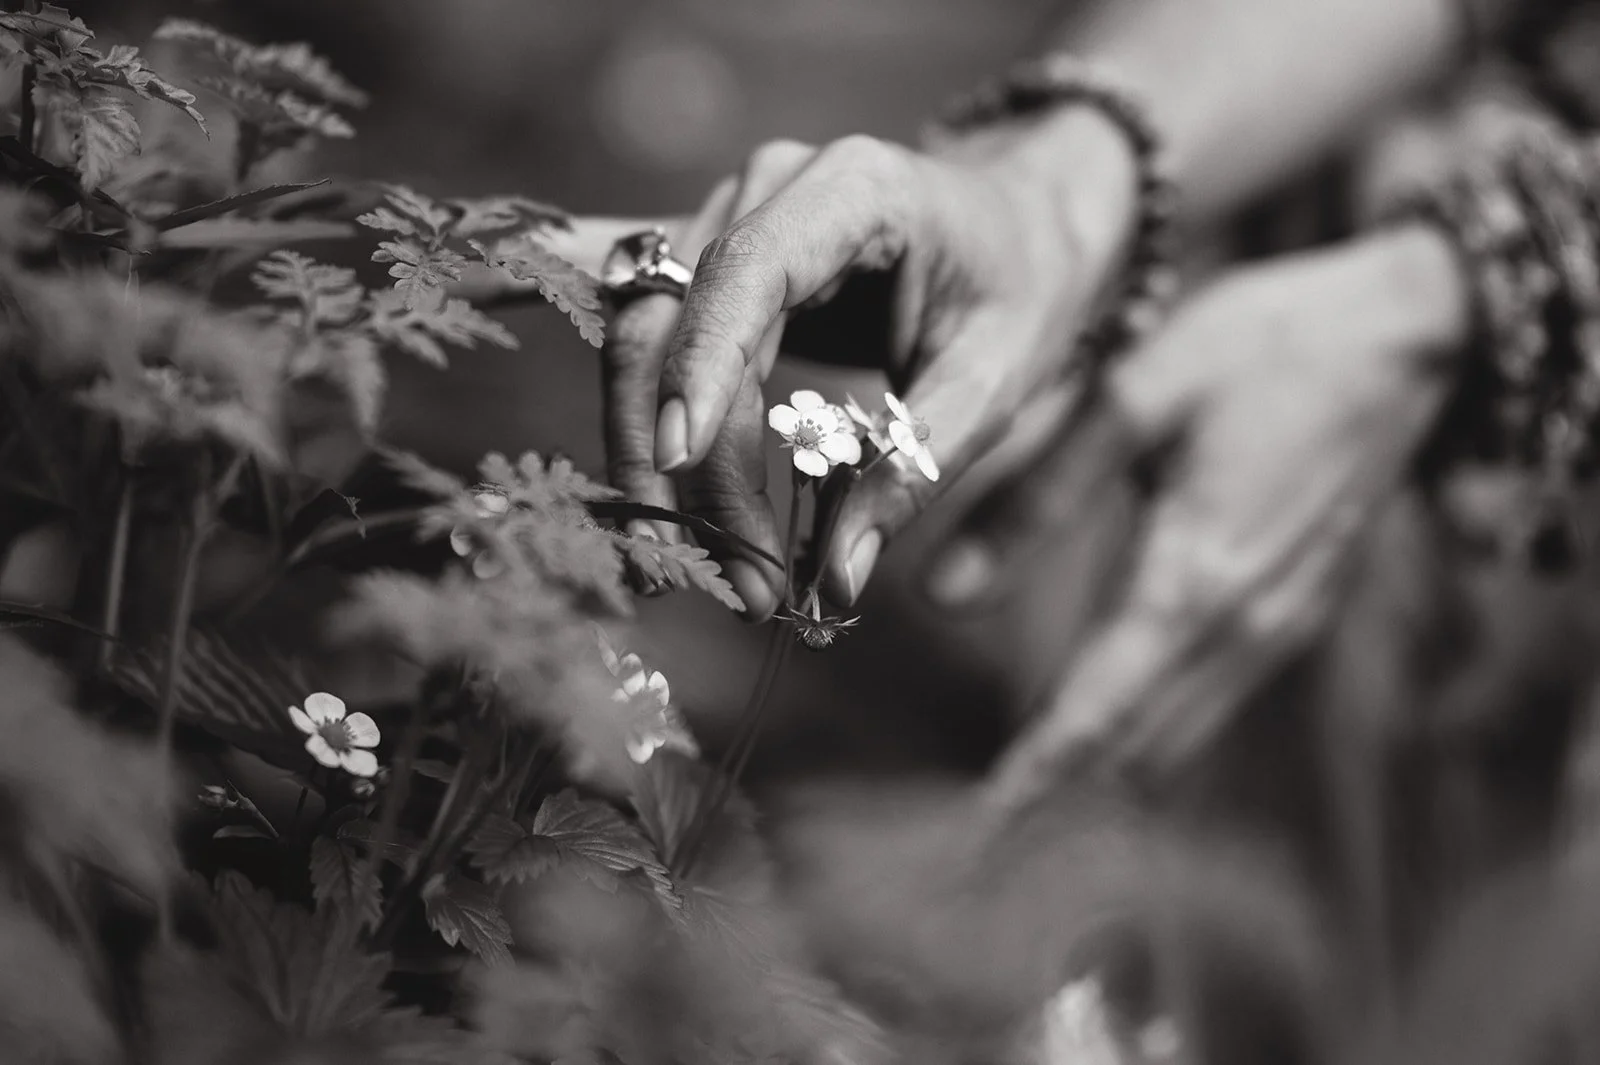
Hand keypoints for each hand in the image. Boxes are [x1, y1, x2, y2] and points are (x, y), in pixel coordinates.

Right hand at [565, 117, 1137, 617]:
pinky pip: (655, 340)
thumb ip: (918, 465)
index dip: (699, 367)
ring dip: (654, 459)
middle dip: (677, 458)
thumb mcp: (997, 377)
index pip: (744, 270)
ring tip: (704, 565)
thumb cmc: (1017, 287)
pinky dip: (650, 424)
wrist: (1019, 226)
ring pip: (643, 340)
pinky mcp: (712, 267)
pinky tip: (654, 490)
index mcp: (852, 188)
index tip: (679, 467)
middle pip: (671, 318)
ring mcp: (729, 218)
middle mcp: (769, 188)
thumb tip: (841, 574)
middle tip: (730, 577)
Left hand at [927, 225, 1469, 805]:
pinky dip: (1161, 723)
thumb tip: (940, 593)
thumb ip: (1035, 499)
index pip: (1100, 712)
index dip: (1038, 771)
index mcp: (1194, 579)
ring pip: (1186, 731)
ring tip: (1035, 774)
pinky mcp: (1303, 605)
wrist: (1406, 328)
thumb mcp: (1133, 400)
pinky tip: (1118, 710)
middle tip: (990, 808)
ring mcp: (1285, 622)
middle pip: (1144, 746)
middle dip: (1065, 780)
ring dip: (1113, 758)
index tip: (984, 821)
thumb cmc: (1265, 346)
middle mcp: (1247, 625)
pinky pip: (1220, 696)